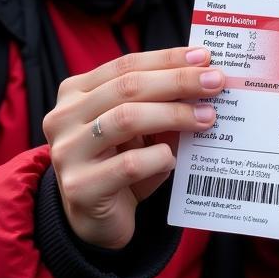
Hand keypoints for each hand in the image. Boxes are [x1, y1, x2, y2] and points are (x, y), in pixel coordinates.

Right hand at [42, 46, 222, 248]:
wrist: (97, 219)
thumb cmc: (122, 161)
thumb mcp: (141, 127)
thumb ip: (161, 102)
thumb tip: (204, 80)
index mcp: (76, 92)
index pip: (127, 65)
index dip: (168, 59)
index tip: (204, 58)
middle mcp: (64, 117)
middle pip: (128, 87)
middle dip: (177, 81)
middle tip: (215, 83)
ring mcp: (67, 152)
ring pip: (126, 119)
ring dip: (174, 115)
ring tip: (207, 117)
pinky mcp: (80, 187)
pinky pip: (129, 165)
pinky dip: (159, 157)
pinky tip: (174, 159)